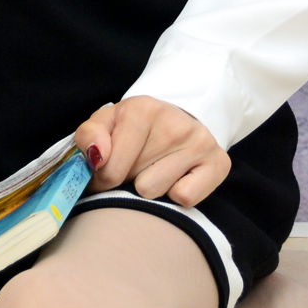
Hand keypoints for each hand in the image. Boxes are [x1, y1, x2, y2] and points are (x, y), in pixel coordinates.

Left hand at [73, 96, 230, 209]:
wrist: (178, 120)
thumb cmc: (133, 129)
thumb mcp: (105, 124)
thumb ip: (89, 135)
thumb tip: (98, 154)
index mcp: (143, 109)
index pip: (109, 170)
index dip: (102, 180)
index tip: (106, 173)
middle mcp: (175, 123)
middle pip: (135, 183)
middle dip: (130, 180)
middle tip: (136, 166)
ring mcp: (201, 142)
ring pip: (157, 192)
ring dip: (152, 188)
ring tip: (155, 169)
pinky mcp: (219, 163)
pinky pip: (185, 198)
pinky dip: (177, 194)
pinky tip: (176, 176)